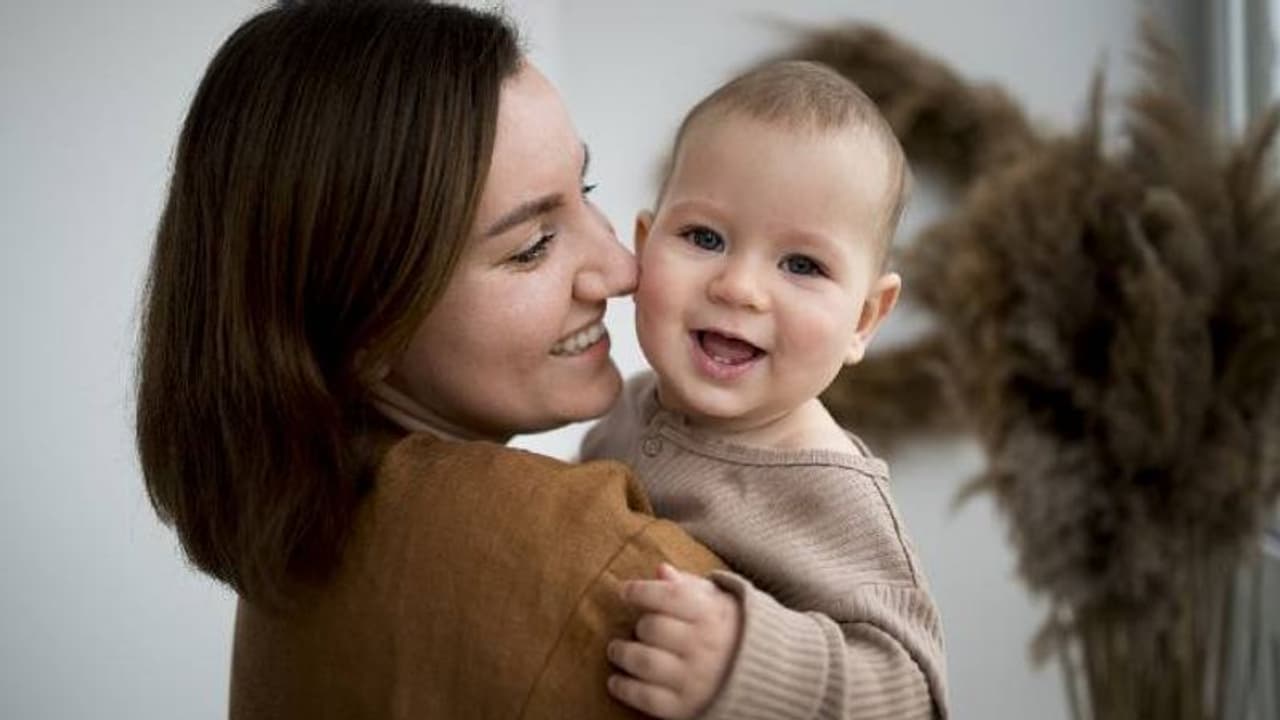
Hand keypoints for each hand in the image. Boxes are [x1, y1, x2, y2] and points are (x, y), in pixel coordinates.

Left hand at [607, 563, 741, 718]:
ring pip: (644, 661)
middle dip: (639, 625)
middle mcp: (704, 645)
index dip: (640, 591)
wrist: (770, 679)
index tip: (625, 591)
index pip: (668, 595)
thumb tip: (660, 570)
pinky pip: (646, 698)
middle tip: (636, 627)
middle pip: (652, 627)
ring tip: (616, 651)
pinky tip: (616, 681)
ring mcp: (695, 678)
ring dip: (622, 654)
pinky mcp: (686, 707)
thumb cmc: (734, 632)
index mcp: (712, 614)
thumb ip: (690, 586)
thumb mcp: (720, 603)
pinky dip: (625, 688)